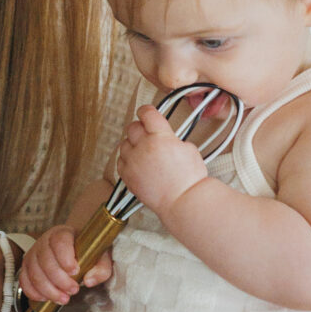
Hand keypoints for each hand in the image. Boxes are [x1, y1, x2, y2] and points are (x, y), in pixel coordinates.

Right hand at [20, 225, 110, 310]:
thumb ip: (101, 267)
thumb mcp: (101, 256)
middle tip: (74, 290)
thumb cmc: (87, 250)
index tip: (75, 271)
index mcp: (62, 233)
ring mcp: (33, 254)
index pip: (59, 242)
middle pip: (46, 261)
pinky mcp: (27, 267)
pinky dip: (34, 292)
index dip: (65, 258)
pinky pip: (24, 281)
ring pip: (34, 273)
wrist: (75, 247)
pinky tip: (46, 298)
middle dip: (60, 280)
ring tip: (64, 299)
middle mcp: (44, 242)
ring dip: (49, 290)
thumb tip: (89, 281)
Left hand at [117, 101, 208, 220]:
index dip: (146, 111)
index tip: (146, 112)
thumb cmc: (190, 179)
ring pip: (124, 144)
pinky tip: (135, 163)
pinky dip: (126, 160)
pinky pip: (120, 161)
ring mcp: (133, 161)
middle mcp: (144, 146)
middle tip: (145, 131)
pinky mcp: (128, 176)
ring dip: (132, 144)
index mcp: (161, 137)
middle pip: (132, 127)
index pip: (147, 114)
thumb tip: (167, 139)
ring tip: (141, 150)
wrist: (183, 200)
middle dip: (139, 127)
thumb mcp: (189, 149)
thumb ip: (173, 140)